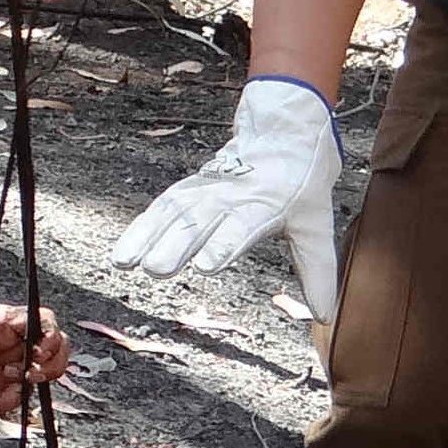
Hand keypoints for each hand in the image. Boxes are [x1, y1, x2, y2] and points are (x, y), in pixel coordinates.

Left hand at [0, 304, 69, 417]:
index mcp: (3, 321)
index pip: (41, 320)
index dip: (50, 335)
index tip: (39, 353)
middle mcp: (13, 340)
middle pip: (55, 347)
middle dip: (52, 365)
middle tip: (29, 378)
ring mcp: (10, 361)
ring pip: (40, 374)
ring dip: (28, 389)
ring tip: (2, 396)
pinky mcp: (2, 383)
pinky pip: (20, 394)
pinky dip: (11, 404)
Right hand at [109, 78, 343, 320]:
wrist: (283, 131)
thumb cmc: (302, 183)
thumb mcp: (316, 224)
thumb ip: (318, 272)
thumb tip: (325, 316)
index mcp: (264, 205)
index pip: (242, 227)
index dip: (224, 244)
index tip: (205, 265)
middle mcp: (230, 198)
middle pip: (199, 222)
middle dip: (177, 245)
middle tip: (157, 269)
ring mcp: (206, 191)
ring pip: (173, 214)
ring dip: (148, 237)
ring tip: (125, 264)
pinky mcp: (189, 189)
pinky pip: (161, 209)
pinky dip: (140, 229)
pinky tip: (122, 253)